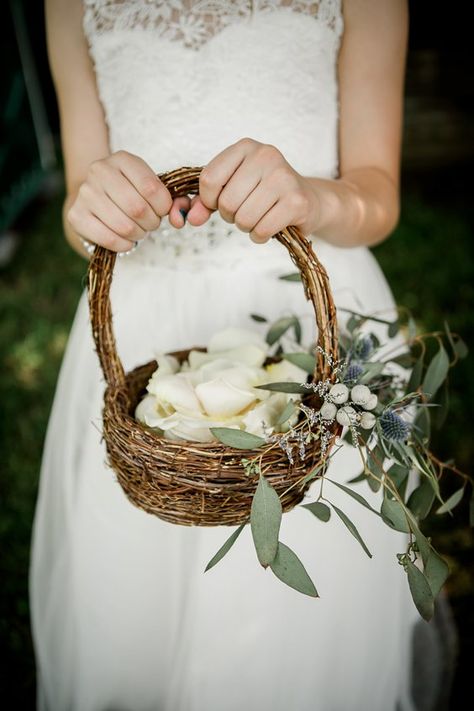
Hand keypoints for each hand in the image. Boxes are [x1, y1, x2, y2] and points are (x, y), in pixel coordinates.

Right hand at [67, 150, 181, 252]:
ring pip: (124, 225)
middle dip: (151, 222)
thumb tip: (180, 217)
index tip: (162, 210)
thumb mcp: (152, 189)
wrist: (96, 201)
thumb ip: (174, 201)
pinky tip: (127, 240)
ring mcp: (85, 193)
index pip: (151, 188)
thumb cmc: (132, 194)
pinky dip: (125, 245)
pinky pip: (109, 239)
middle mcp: (99, 170)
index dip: (163, 207)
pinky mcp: (76, 215)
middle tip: (150, 223)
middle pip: (137, 208)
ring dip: (139, 234)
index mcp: (122, 159)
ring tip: (138, 230)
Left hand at [182, 137, 318, 242]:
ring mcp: (283, 177)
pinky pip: (261, 230)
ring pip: (243, 219)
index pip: (209, 179)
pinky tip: (270, 226)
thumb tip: (189, 218)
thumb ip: (205, 202)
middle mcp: (266, 156)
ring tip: (259, 217)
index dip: (209, 200)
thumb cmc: (263, 193)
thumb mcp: (232, 188)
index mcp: (245, 147)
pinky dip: (260, 236)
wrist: (308, 200)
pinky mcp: (296, 201)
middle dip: (231, 216)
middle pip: (226, 203)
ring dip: (246, 227)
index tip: (219, 203)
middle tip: (246, 211)